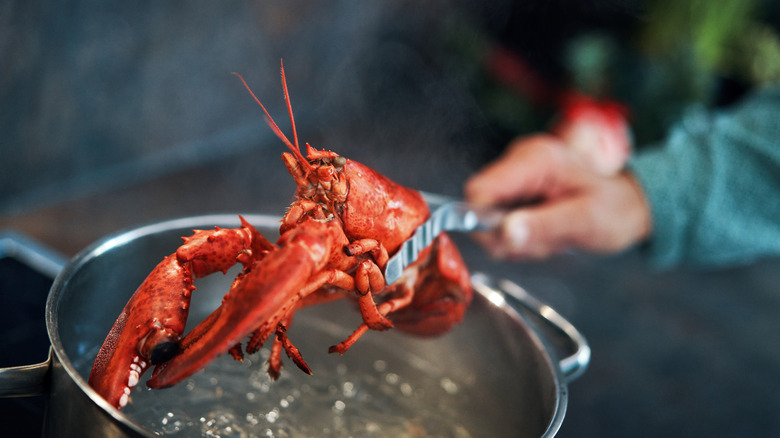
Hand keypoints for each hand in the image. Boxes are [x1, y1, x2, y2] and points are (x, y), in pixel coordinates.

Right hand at [464, 134, 650, 259]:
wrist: (627, 203)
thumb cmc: (613, 208)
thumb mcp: (584, 222)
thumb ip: (542, 227)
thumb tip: (503, 234)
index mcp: (535, 159)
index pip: (479, 190)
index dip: (485, 221)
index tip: (513, 240)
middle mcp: (520, 159)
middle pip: (479, 205)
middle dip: (504, 234)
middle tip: (542, 241)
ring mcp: (516, 173)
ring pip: (487, 217)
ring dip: (515, 237)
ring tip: (549, 235)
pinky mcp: (515, 187)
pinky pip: (499, 218)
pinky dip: (518, 234)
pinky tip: (543, 231)